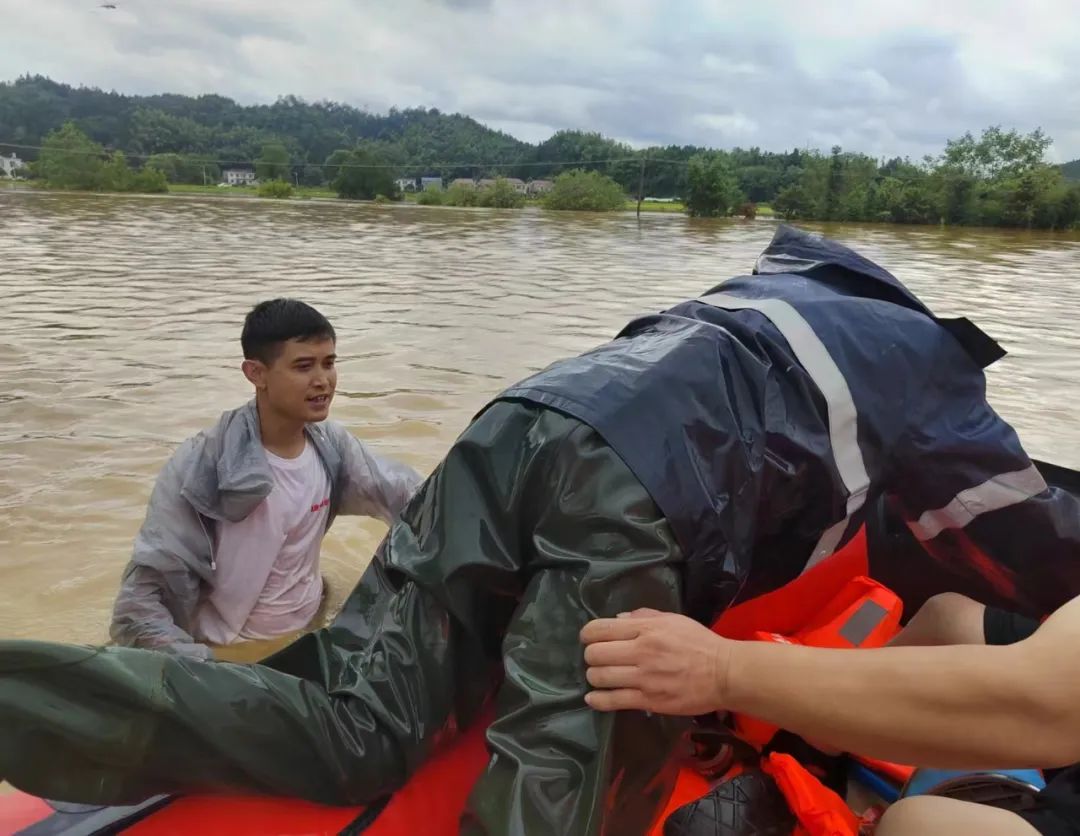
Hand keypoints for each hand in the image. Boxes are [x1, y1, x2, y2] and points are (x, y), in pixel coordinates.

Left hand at [580, 609, 732, 714]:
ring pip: (600, 677)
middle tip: (598, 659)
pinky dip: (598, 699)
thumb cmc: (699, 643)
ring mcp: (644, 678)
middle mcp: (641, 651)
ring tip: (600, 677)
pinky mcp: (649, 700)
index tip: (589, 638)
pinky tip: (594, 697)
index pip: (600, 629)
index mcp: (646, 629)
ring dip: (594, 677)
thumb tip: (617, 619)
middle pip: (594, 654)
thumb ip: (643, 616)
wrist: (724, 674)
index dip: (588, 634)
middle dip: (591, 656)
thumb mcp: (673, 620)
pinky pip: (613, 700)